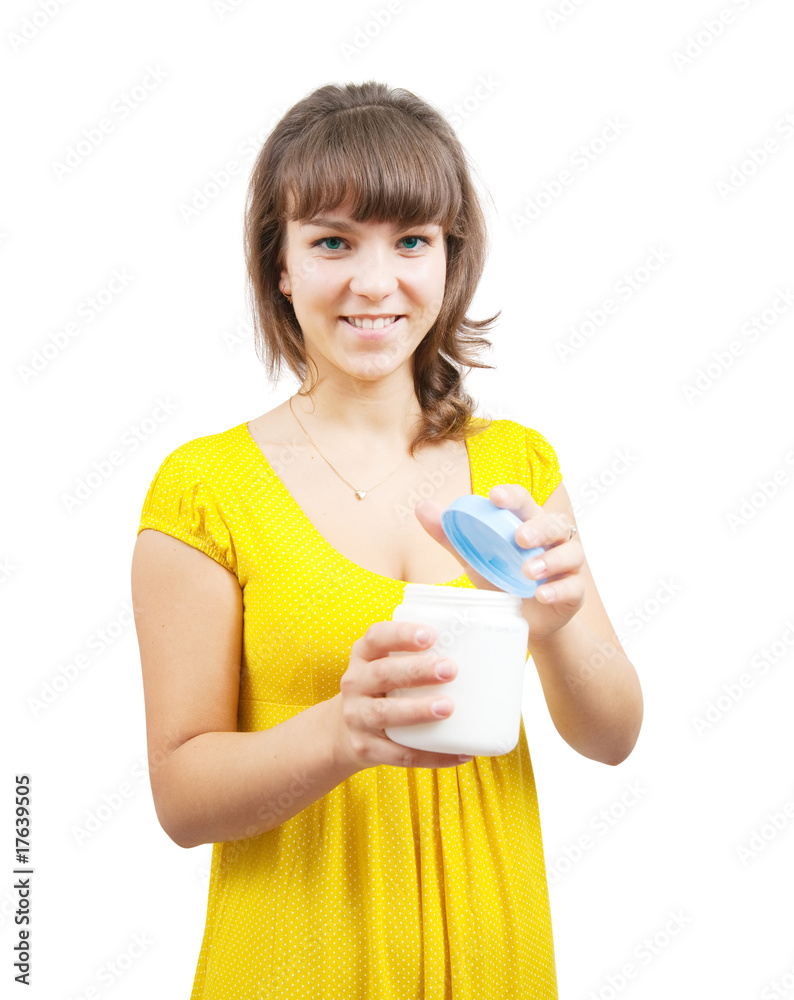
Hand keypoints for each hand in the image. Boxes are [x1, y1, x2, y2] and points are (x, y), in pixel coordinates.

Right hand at [333, 621, 474, 772]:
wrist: (343, 731)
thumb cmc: (380, 690)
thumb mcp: (384, 665)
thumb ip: (415, 656)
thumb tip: (479, 651)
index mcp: (363, 656)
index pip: (377, 638)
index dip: (401, 634)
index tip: (431, 635)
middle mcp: (355, 683)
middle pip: (383, 674)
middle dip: (417, 671)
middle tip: (450, 669)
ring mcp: (357, 717)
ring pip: (385, 713)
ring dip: (417, 710)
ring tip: (448, 707)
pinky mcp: (366, 749)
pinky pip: (400, 754)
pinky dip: (431, 755)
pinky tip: (459, 752)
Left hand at [414, 485, 584, 640]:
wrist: (525, 622)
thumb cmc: (502, 580)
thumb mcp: (474, 557)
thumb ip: (450, 536)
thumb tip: (421, 507)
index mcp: (529, 524)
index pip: (524, 501)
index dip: (512, 496)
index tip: (494, 497)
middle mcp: (553, 540)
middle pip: (556, 523)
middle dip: (538, 528)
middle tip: (519, 537)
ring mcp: (567, 565)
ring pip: (570, 552)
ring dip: (550, 560)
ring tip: (529, 571)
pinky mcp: (575, 592)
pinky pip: (573, 587)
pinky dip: (558, 590)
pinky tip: (541, 595)